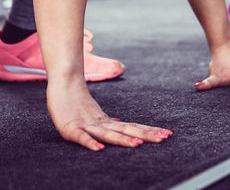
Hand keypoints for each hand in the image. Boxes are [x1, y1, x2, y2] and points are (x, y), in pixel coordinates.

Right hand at [47, 80, 171, 151]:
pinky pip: (81, 137)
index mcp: (107, 122)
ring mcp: (86, 125)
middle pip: (126, 130)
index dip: (148, 131)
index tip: (167, 134)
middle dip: (145, 134)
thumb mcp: (93, 114)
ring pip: (107, 134)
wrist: (62, 81)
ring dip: (123, 139)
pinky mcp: (70, 128)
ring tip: (138, 144)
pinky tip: (100, 148)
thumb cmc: (76, 100)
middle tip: (164, 137)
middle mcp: (101, 123)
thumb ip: (106, 121)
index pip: (132, 127)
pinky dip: (90, 143)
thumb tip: (119, 122)